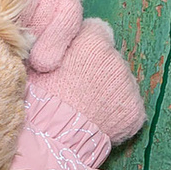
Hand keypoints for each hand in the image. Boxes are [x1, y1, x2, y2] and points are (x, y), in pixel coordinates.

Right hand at [31, 18, 144, 146]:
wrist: (50, 141)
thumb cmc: (35, 100)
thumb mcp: (35, 61)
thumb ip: (55, 43)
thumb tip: (58, 33)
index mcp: (92, 42)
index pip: (96, 28)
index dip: (83, 44)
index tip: (72, 58)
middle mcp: (116, 60)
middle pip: (110, 56)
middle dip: (96, 68)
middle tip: (74, 88)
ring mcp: (129, 88)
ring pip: (120, 82)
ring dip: (106, 90)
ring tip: (83, 107)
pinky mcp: (135, 112)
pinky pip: (127, 107)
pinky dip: (115, 113)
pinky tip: (95, 121)